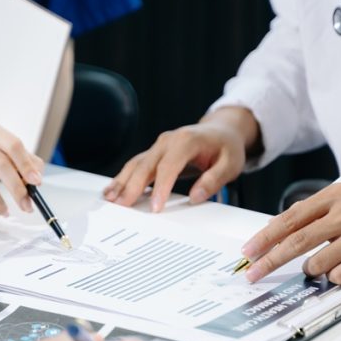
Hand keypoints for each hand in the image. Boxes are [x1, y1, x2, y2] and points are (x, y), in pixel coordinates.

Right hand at [104, 107, 258, 211]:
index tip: (155, 208)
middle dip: (132, 186)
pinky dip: (123, 178)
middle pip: (146, 165)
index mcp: (186, 141)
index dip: (161, 187)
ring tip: (110, 199)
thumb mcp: (230, 164)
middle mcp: (168, 141)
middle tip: (122, 206)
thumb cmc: (226, 148)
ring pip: (136, 164)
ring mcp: (158, 146)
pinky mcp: (153, 154)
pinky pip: (135, 165)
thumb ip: (214, 180)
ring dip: (121, 181)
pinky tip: (113, 191)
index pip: (169, 166)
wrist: (221, 132)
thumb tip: (196, 196)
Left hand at [240, 180, 340, 283]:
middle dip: (269, 261)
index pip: (289, 219)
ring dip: (313, 269)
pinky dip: (337, 276)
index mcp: (335, 195)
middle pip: (296, 242)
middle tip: (253, 273)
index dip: (265, 237)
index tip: (249, 251)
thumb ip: (317, 211)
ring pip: (318, 263)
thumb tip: (280, 230)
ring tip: (325, 262)